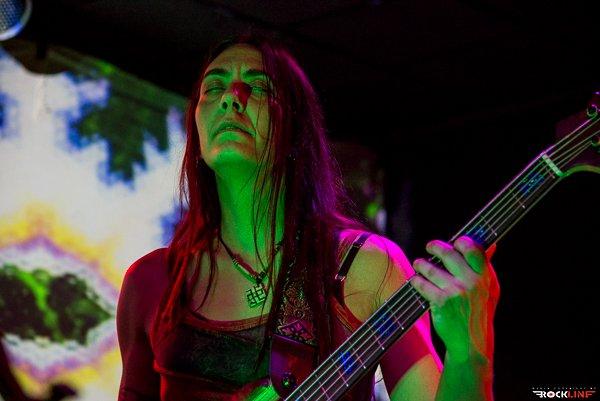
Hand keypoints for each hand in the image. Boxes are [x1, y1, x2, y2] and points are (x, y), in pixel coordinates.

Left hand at [411, 236, 499, 362]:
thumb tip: (492, 244)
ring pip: (431, 268)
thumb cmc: (478, 312)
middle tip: (430, 246)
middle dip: (435, 246)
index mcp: (486, 276)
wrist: (470, 343)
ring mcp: (456, 291)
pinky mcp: (441, 301)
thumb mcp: (489, 290)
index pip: (474, 249)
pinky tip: (416, 280)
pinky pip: (423, 284)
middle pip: (449, 254)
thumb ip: (486, 267)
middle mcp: (472, 282)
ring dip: (421, 264)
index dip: (461, 242)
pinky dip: (417, 281)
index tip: (454, 242)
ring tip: (419, 263)